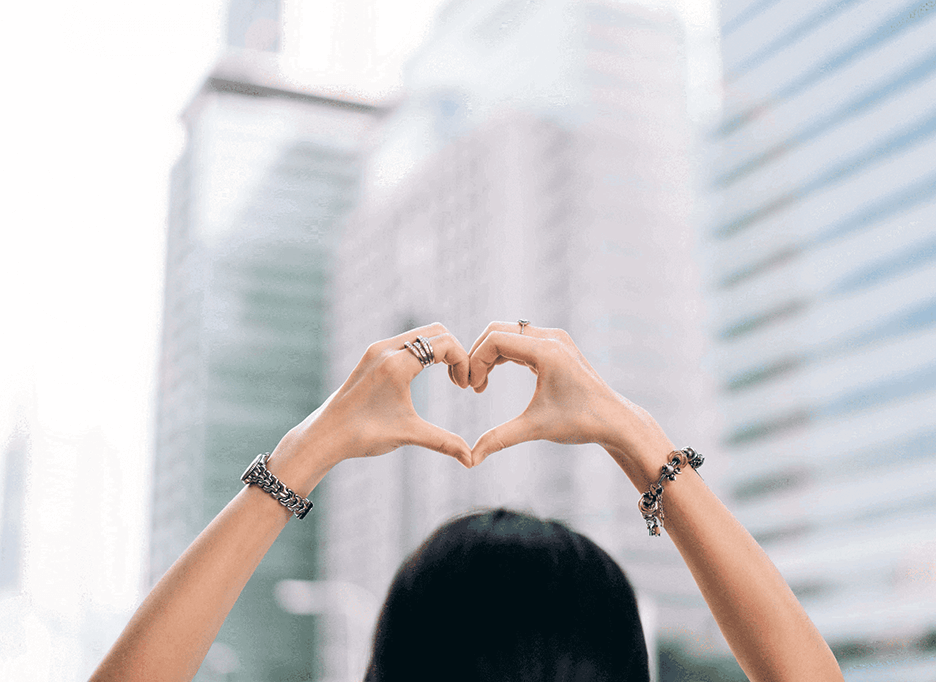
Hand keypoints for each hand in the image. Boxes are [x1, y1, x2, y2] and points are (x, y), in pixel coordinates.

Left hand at [272, 323, 473, 489]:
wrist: (325, 435)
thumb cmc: (364, 435)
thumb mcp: (409, 435)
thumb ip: (444, 443)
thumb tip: (471, 460)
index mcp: (397, 364)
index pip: (445, 344)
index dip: (464, 361)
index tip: (465, 387)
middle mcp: (386, 349)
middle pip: (436, 331)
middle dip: (455, 353)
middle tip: (460, 381)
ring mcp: (377, 350)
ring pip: (421, 334)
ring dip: (440, 351)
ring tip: (449, 378)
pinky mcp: (371, 355)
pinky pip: (406, 341)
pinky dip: (424, 352)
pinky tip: (427, 376)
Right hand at [467, 322, 673, 479]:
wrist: (615, 421)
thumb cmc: (580, 423)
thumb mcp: (535, 429)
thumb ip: (499, 439)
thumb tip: (470, 460)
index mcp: (546, 350)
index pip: (494, 340)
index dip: (475, 362)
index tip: (470, 389)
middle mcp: (551, 337)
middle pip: (497, 330)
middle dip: (477, 356)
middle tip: (470, 386)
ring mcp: (555, 338)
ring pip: (507, 333)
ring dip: (488, 355)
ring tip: (480, 385)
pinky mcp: (556, 345)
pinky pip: (519, 340)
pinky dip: (502, 355)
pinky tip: (493, 378)